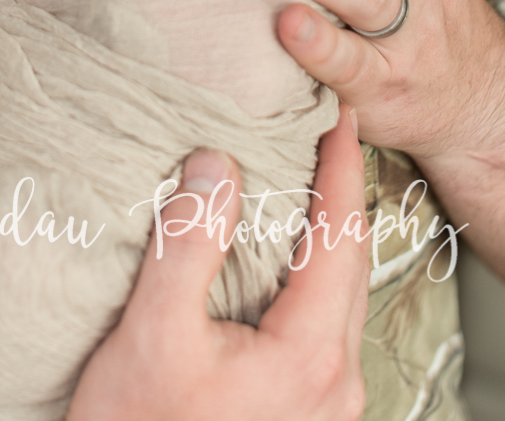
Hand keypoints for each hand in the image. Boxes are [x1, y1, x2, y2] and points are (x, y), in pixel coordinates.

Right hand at [67, 105, 367, 420]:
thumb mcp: (153, 334)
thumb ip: (189, 245)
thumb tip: (217, 164)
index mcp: (310, 359)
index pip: (341, 237)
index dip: (341, 167)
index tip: (341, 113)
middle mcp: (335, 385)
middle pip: (351, 264)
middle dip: (342, 192)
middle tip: (329, 132)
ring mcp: (326, 408)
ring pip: (340, 296)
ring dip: (328, 234)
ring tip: (309, 180)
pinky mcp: (304, 415)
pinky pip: (322, 323)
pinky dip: (312, 273)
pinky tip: (286, 254)